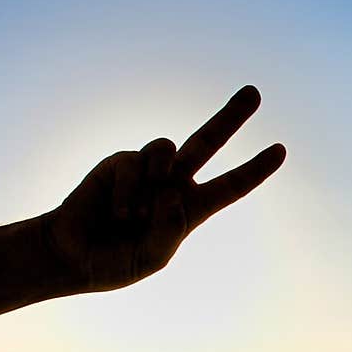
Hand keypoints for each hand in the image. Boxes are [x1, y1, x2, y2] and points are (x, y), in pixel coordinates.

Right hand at [45, 86, 284, 292]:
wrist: (71, 255)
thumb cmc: (115, 260)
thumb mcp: (151, 258)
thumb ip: (169, 232)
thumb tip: (174, 195)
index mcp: (190, 209)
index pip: (230, 187)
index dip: (255, 169)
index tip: (280, 149)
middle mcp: (172, 183)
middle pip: (207, 142)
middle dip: (230, 115)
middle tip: (254, 91)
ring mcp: (147, 171)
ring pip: (168, 147)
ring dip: (156, 182)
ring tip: (134, 217)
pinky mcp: (121, 163)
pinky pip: (136, 165)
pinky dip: (130, 192)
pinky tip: (118, 212)